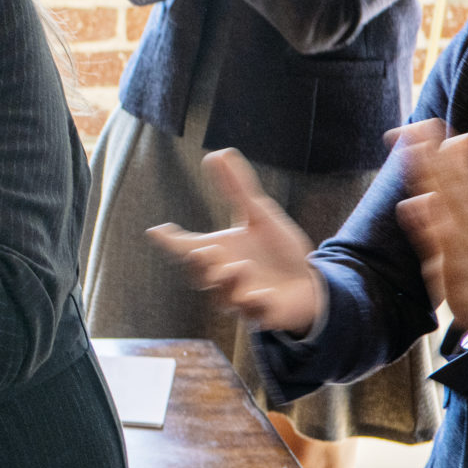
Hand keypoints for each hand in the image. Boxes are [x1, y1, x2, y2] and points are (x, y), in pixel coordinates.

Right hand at [147, 149, 325, 333]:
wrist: (310, 284)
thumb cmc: (277, 252)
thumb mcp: (259, 215)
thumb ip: (237, 188)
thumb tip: (218, 153)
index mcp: (217, 252)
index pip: (185, 246)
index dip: (170, 240)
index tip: (157, 231)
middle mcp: (222, 276)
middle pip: (200, 274)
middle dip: (199, 264)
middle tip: (201, 250)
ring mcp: (240, 297)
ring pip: (224, 295)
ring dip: (228, 282)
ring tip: (239, 267)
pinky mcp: (263, 314)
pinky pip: (254, 314)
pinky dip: (256, 305)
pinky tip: (263, 294)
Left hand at [394, 122, 467, 340]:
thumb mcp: (464, 215)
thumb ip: (456, 180)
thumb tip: (458, 140)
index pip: (456, 171)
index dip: (437, 147)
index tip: (418, 122)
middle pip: (452, 182)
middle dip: (432, 156)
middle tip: (412, 129)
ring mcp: (465, 243)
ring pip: (449, 207)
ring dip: (433, 180)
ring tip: (415, 157)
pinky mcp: (455, 268)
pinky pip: (443, 244)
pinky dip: (432, 224)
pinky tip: (419, 203)